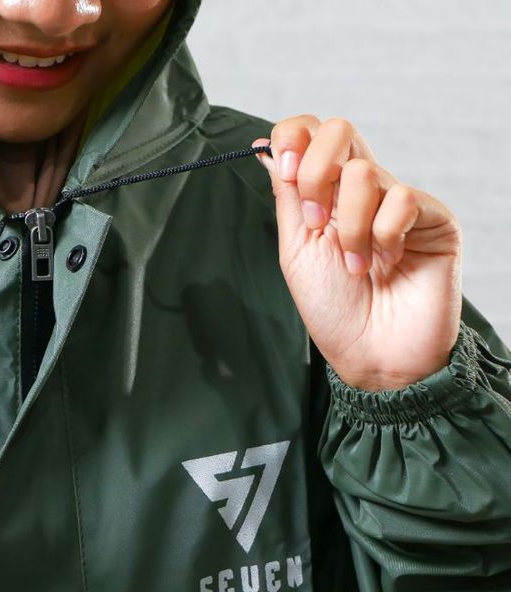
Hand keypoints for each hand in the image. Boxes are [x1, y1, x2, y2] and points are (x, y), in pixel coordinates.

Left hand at [254, 116, 461, 390]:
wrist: (372, 355)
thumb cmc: (333, 309)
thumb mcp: (296, 249)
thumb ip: (288, 196)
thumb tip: (265, 144)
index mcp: (326, 194)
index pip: (311, 132)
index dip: (294, 138)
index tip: (288, 173)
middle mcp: (362, 190)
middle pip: (338, 130)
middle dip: (316, 176)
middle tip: (317, 224)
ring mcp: (398, 201)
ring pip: (364, 172)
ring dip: (349, 229)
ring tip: (355, 266)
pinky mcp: (433, 217)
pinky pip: (401, 200)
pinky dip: (383, 238)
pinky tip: (389, 263)